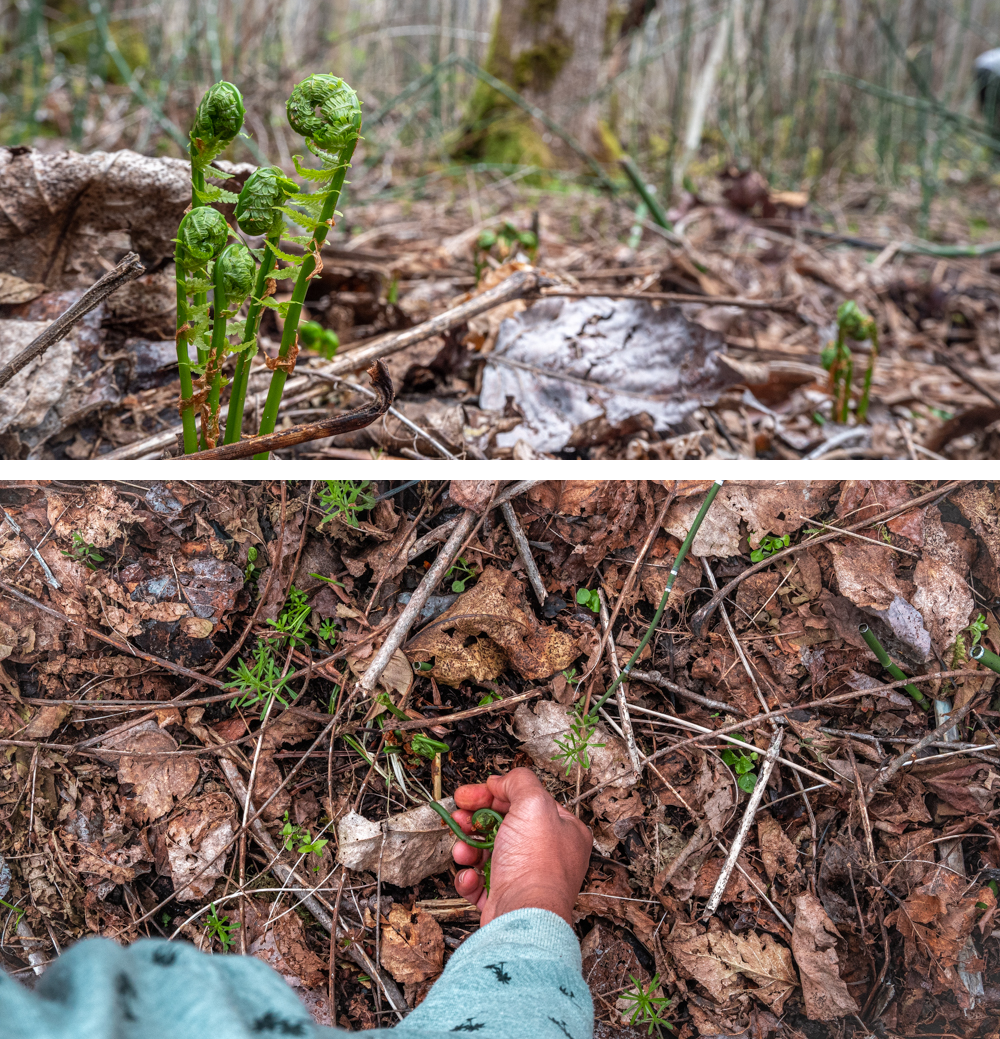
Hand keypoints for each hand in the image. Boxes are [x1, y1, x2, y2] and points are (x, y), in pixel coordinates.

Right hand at [450, 768, 591, 925]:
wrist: (523, 916)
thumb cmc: (536, 867)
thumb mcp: (533, 803)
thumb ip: (519, 781)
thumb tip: (503, 780)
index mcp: (563, 829)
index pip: (526, 800)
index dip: (495, 793)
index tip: (473, 793)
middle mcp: (547, 853)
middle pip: (503, 824)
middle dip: (475, 819)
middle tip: (459, 816)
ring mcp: (526, 876)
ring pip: (488, 852)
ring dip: (468, 847)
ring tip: (462, 849)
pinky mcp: (506, 897)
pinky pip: (480, 880)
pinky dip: (469, 876)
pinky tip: (470, 875)